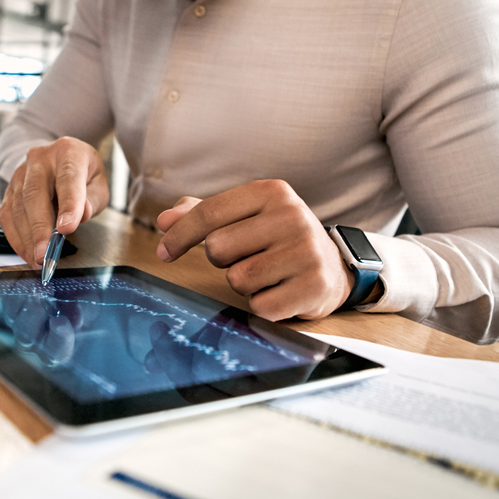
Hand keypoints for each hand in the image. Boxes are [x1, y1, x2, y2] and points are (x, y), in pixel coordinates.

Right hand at [0, 137, 108, 266]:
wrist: (59, 160)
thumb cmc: (82, 174)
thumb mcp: (97, 184)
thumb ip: (92, 200)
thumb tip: (81, 214)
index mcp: (68, 152)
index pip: (68, 178)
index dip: (68, 204)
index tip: (67, 229)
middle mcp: (40, 159)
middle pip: (35, 194)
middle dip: (40, 228)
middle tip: (44, 253)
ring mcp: (20, 173)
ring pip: (18, 207)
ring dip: (26, 237)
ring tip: (37, 259)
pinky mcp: (9, 189)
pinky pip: (7, 215)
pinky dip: (16, 238)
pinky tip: (26, 252)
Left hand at [155, 180, 352, 320]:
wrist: (334, 266)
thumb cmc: (276, 239)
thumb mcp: (245, 216)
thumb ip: (202, 214)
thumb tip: (165, 220)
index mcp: (271, 192)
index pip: (209, 213)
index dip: (179, 235)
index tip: (164, 252)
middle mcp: (292, 216)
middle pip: (218, 248)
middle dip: (223, 261)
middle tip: (248, 257)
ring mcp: (307, 251)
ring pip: (238, 280)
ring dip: (244, 284)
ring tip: (267, 273)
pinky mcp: (314, 286)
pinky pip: (260, 306)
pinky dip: (263, 305)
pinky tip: (281, 291)